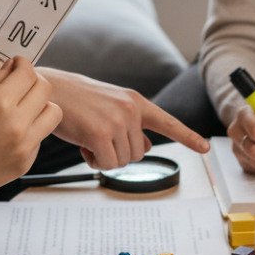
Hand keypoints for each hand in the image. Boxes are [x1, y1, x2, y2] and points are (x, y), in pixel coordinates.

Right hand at [0, 57, 61, 197]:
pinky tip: (11, 131)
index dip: (23, 63)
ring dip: (41, 105)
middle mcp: (16, 124)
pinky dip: (31, 128)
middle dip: (33, 81)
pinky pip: (40, 136)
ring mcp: (24, 146)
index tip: (17, 64)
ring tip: (22, 107)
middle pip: (45, 90)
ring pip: (53, 113)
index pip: (27, 73)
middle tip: (21, 83)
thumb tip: (12, 67)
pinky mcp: (25, 163)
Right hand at [38, 68, 209, 170]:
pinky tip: (82, 143)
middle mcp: (131, 109)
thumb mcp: (110, 107)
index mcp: (135, 101)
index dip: (187, 136)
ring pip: (122, 161)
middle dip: (117, 152)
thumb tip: (145, 148)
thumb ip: (131, 125)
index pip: (166, 121)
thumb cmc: (77, 101)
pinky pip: (106, 164)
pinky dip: (94, 160)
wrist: (48, 90)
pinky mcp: (100, 134)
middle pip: (138, 154)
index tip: (206, 147)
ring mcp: (117, 121)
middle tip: (97, 135)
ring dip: (104, 156)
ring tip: (88, 136)